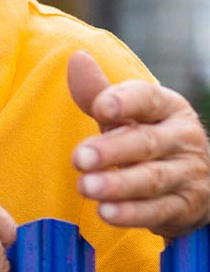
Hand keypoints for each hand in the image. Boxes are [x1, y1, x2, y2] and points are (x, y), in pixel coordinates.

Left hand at [67, 50, 209, 236]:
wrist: (194, 181)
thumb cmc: (147, 137)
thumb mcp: (126, 115)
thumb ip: (98, 92)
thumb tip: (76, 57)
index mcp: (168, 108)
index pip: (148, 98)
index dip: (125, 102)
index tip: (100, 107)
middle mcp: (182, 138)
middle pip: (147, 142)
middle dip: (112, 150)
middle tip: (79, 158)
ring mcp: (188, 174)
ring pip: (153, 179)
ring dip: (118, 184)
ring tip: (86, 187)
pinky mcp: (185, 206)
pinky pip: (158, 211)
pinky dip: (131, 214)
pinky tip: (105, 212)